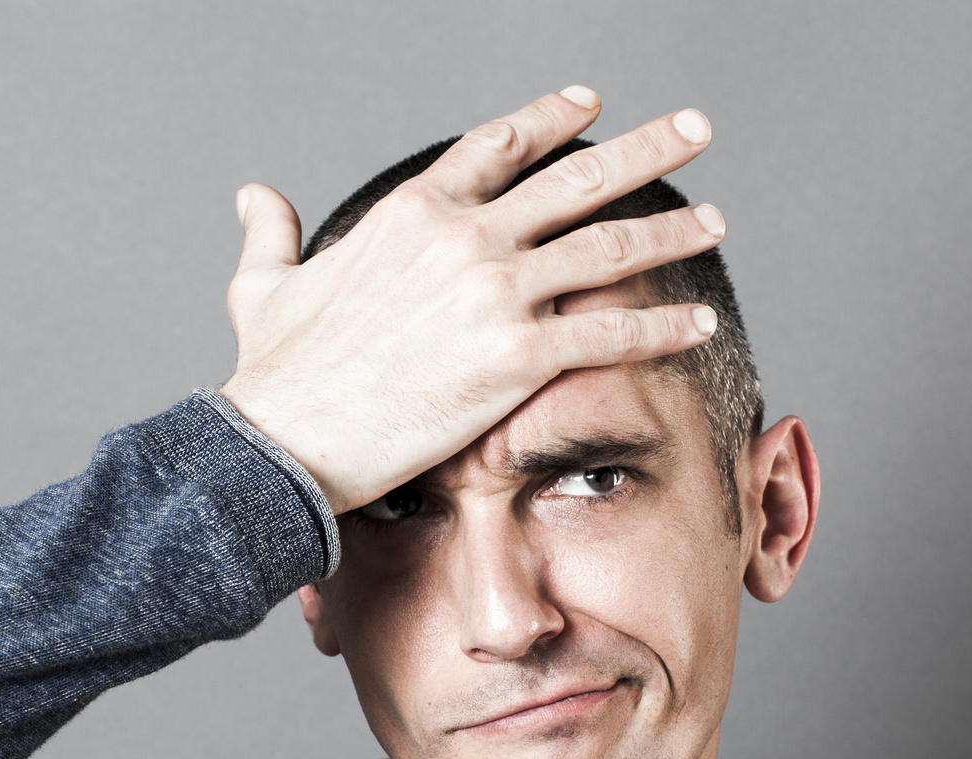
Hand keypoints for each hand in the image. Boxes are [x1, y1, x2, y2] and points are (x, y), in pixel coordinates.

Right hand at [219, 87, 725, 512]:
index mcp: (413, 212)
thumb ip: (271, 234)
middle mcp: (463, 237)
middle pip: (575, 178)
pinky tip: (700, 323)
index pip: (498, 145)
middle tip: (694, 130)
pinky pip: (608, 335)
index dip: (551, 119)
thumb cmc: (274, 375)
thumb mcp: (263, 287)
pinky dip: (661, 328)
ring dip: (670, 230)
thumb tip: (257, 195)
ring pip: (605, 247)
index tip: (591, 103)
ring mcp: (494, 293)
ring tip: (715, 218)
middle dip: (645, 150)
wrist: (283, 442)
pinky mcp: (515, 358)